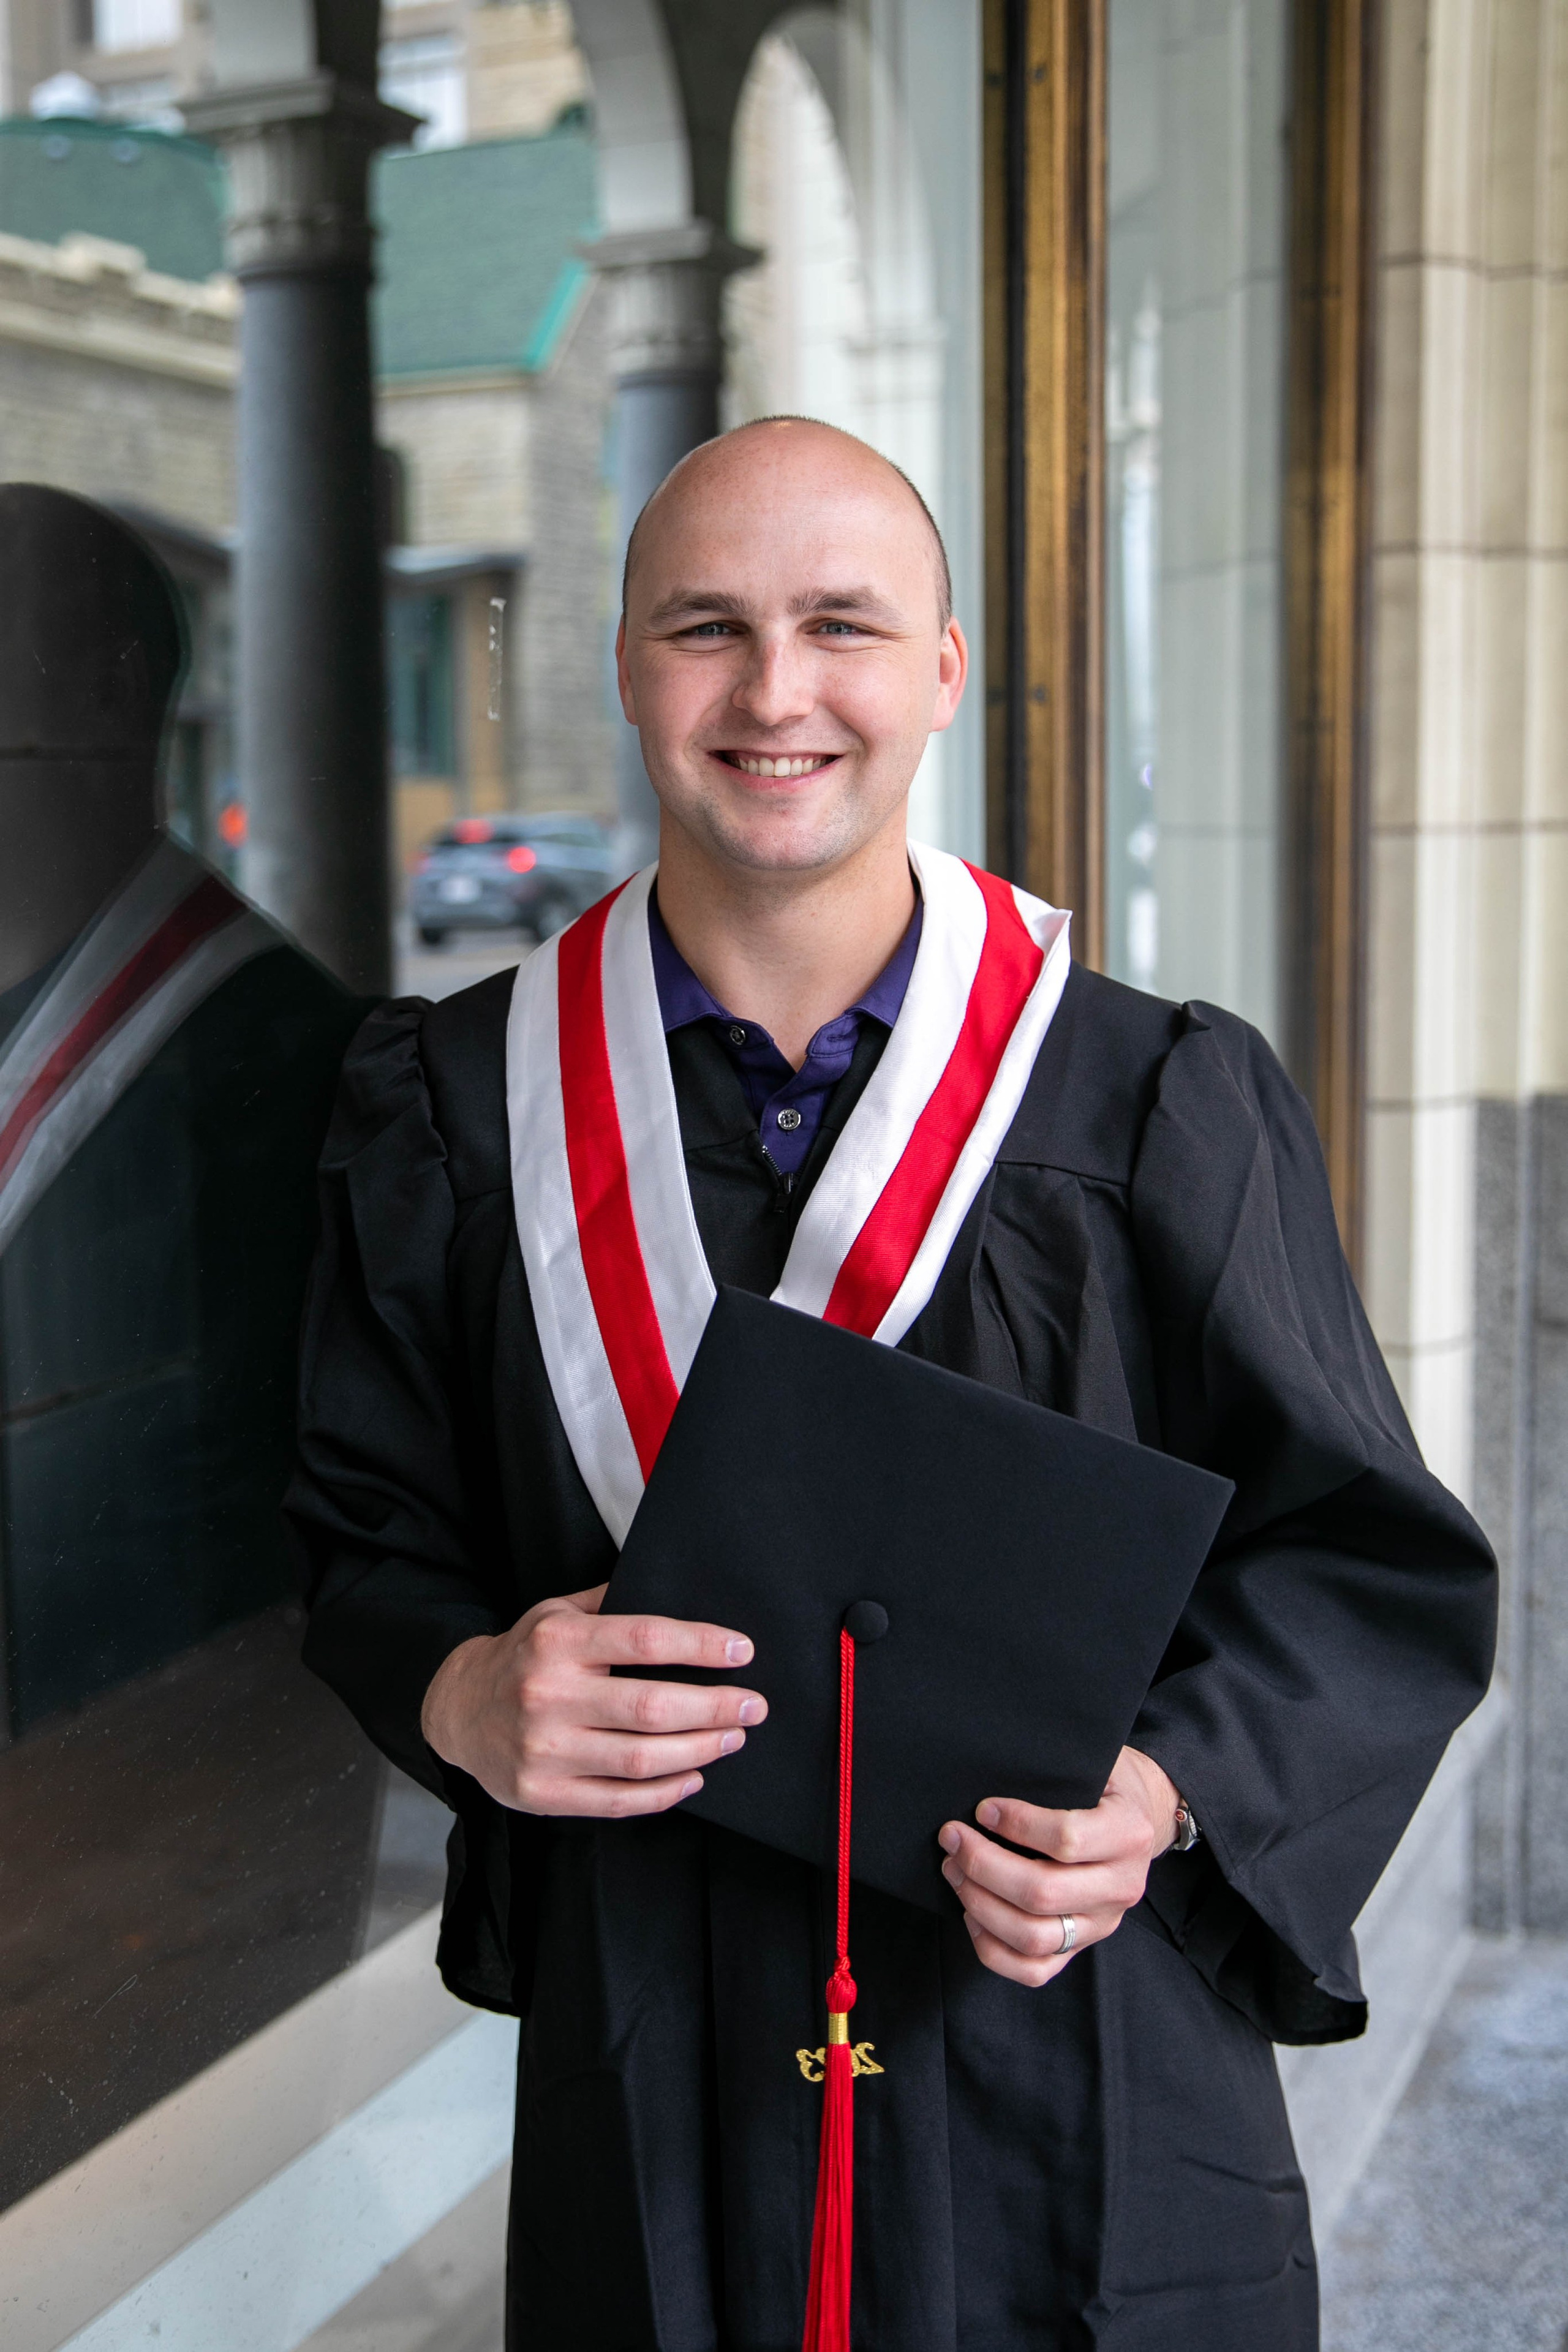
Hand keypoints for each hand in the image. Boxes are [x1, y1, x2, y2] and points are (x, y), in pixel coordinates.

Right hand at [420, 1583, 766, 1816]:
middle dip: (715, 1707)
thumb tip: (679, 1592)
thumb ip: (611, 1602)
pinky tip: (693, 1776)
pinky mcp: (542, 1794)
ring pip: (640, 1759)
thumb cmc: (522, 1657)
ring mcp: (543, 1750)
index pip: (645, 1639)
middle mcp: (548, 1695)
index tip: (742, 1651)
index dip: (701, 1646)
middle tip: (753, 1707)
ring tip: (731, 1738)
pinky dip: (664, 1792)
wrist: (456, 1709)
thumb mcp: (555, 1613)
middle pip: (651, 1707)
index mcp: (557, 1642)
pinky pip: (618, 1800)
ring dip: (699, 1750)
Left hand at [937, 1746, 1179, 1987]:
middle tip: (952, 1838)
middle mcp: (1122, 1886)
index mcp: (1129, 1834)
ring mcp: (1102, 1923)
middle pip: (1042, 1893)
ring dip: (981, 1905)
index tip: (982, 1809)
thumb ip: (1057, 1772)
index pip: (1067, 1839)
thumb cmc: (1107, 1784)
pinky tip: (971, 1913)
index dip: (1017, 1824)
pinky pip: (1034, 1970)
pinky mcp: (1082, 1947)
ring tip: (954, 1871)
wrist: (1144, 1817)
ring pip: (1033, 1937)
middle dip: (984, 1865)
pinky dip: (993, 1948)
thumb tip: (995, 1781)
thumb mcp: (1096, 1763)